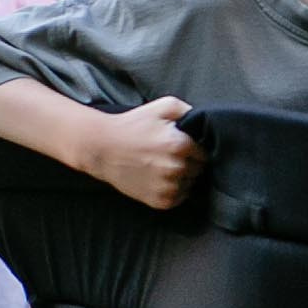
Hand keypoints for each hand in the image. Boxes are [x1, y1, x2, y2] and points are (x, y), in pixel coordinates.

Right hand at [80, 97, 202, 208]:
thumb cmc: (133, 125)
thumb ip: (188, 110)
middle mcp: (176, 168)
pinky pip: (179, 198)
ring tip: (163, 168)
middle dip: (190, 163)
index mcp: (179, 144)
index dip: (195, 150)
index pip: (205, 154)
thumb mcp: (162, 106)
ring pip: (190, 185)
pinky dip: (174, 190)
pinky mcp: (160, 201)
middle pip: (199, 170)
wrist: (103, 148)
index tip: (183, 148)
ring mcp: (168, 187)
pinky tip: (159, 179)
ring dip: (182, 178)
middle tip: (171, 157)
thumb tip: (204, 121)